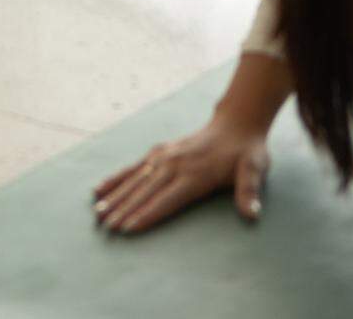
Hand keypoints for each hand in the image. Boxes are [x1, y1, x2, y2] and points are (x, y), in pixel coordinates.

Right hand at [92, 116, 269, 232]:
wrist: (236, 124)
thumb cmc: (246, 152)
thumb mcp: (254, 170)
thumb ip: (249, 192)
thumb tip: (251, 214)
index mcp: (195, 173)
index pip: (166, 199)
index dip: (147, 214)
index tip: (128, 228)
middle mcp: (174, 164)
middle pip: (145, 191)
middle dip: (124, 209)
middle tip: (106, 226)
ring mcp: (164, 156)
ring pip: (135, 180)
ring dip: (116, 196)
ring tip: (98, 211)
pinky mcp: (159, 152)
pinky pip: (133, 168)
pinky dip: (116, 179)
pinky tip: (101, 189)